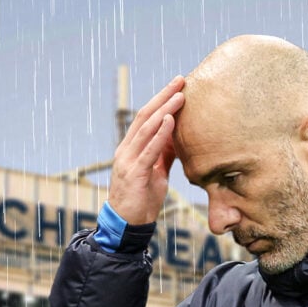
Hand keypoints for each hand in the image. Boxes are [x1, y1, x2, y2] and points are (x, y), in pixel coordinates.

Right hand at [108, 75, 184, 224]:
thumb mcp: (156, 173)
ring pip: (146, 128)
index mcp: (131, 148)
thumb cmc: (142, 200)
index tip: (178, 86)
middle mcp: (126, 150)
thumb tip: (177, 139)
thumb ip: (163, 155)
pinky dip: (160, 134)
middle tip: (181, 80)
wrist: (128, 226)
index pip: (146, 118)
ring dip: (165, 110)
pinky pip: (148, 150)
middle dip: (164, 96)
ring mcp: (128, 161)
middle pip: (145, 116)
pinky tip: (171, 120)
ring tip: (180, 96)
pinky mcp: (134, 174)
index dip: (162, 100)